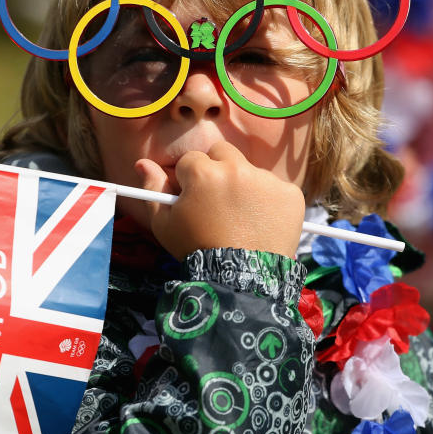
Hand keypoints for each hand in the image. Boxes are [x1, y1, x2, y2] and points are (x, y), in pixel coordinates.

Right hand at [134, 142, 305, 258]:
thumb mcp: (165, 224)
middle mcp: (236, 168)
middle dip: (217, 170)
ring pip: (249, 171)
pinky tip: (261, 225)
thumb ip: (153, 189)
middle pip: (222, 153)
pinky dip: (269, 203)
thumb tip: (142, 163)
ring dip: (243, 186)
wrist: (240, 280)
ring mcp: (266, 180)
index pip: (190, 160)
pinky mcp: (290, 194)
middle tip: (218, 202)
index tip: (194, 200)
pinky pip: (275, 189)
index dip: (189, 181)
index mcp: (203, 172)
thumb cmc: (196, 250)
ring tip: (241, 220)